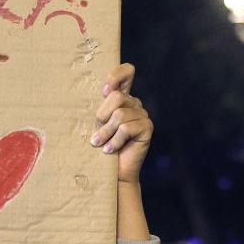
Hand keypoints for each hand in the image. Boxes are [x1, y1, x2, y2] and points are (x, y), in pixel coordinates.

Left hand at [91, 63, 152, 184]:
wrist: (111, 172)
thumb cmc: (99, 146)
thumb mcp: (96, 123)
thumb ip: (99, 106)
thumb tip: (99, 91)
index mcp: (122, 97)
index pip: (127, 72)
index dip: (116, 76)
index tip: (104, 91)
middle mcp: (134, 103)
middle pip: (116, 96)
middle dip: (102, 116)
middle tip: (98, 134)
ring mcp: (143, 115)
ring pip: (119, 115)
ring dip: (105, 133)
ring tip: (100, 145)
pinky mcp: (147, 128)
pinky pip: (126, 128)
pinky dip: (114, 141)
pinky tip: (109, 150)